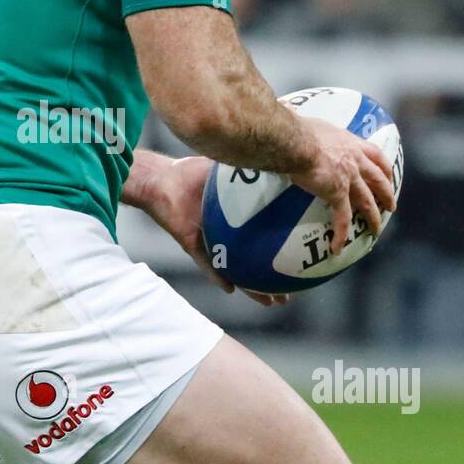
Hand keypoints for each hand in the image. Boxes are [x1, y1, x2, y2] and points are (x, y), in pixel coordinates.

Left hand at [144, 155, 289, 307]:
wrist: (161, 178)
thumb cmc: (192, 172)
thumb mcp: (230, 171)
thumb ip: (253, 171)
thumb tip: (281, 162)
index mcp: (236, 222)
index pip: (263, 241)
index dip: (282, 254)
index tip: (303, 262)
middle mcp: (225, 237)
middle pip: (252, 265)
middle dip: (271, 283)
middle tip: (288, 295)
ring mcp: (209, 244)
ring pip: (235, 273)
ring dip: (251, 289)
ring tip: (271, 301)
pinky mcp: (191, 245)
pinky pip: (207, 265)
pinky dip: (218, 277)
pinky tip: (231, 289)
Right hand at [288, 116, 396, 254]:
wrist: (294, 141)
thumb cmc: (294, 128)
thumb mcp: (303, 120)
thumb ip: (300, 120)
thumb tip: (284, 111)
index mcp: (349, 142)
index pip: (374, 154)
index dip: (383, 167)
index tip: (388, 175)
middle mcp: (354, 160)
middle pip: (378, 179)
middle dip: (386, 193)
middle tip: (391, 206)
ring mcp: (348, 178)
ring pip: (367, 201)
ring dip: (372, 217)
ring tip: (375, 230)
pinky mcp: (337, 194)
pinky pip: (342, 219)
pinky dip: (341, 234)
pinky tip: (338, 247)